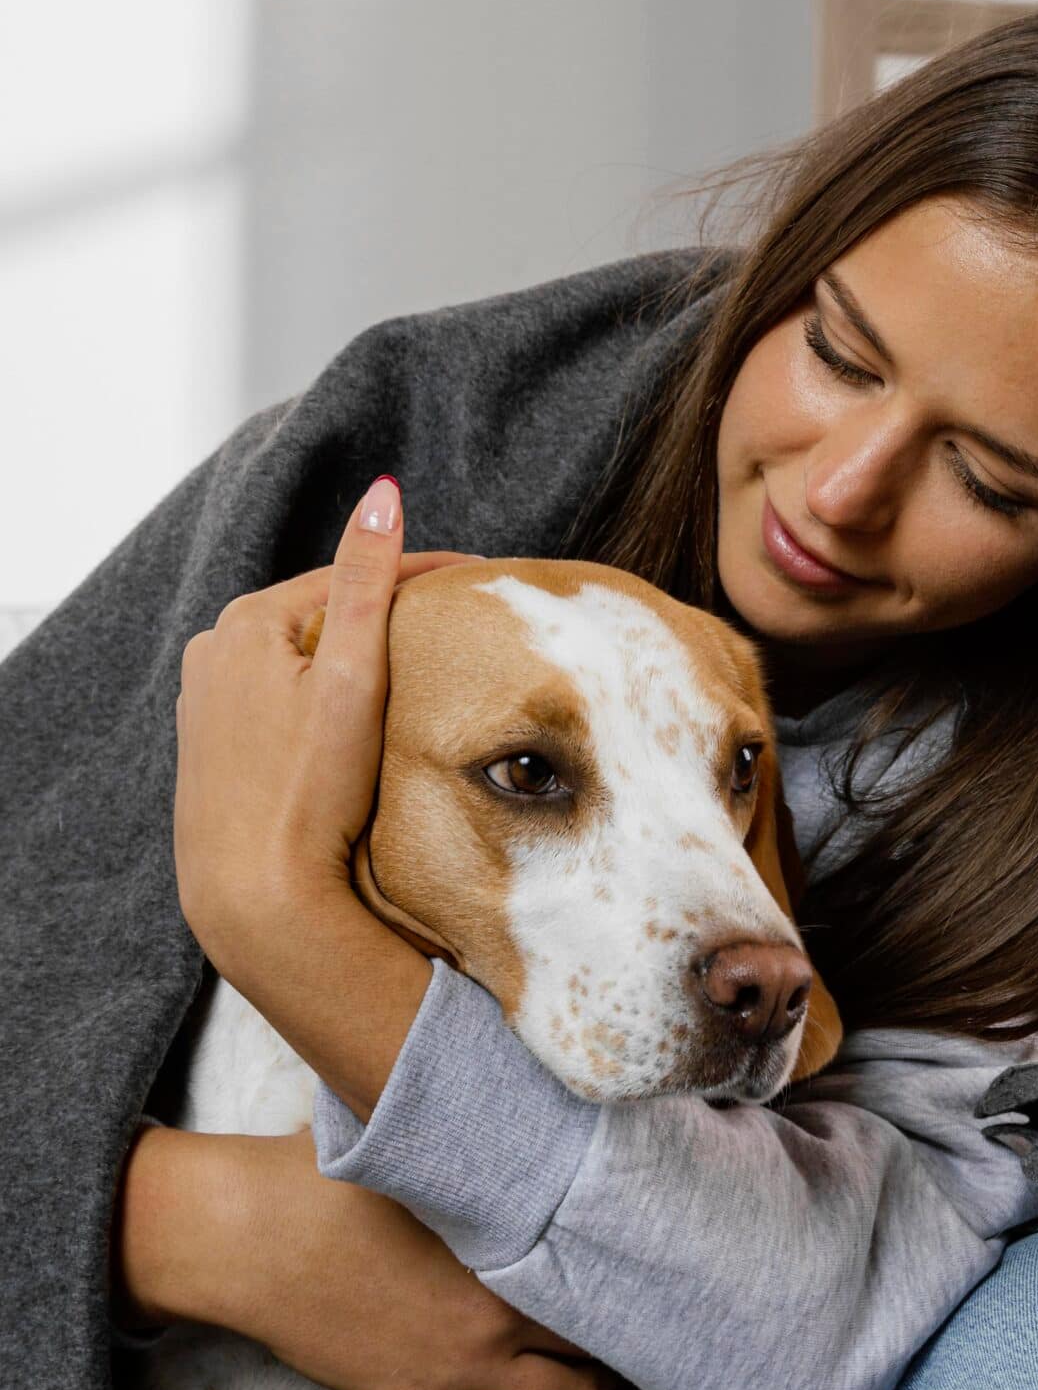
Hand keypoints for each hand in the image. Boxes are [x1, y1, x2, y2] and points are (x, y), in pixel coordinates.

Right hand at [119, 1126, 611, 1389]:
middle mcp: (499, 1312)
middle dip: (619, 1339)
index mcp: (507, 1239)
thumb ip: (480, 1140)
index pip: (601, 1268)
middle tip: (622, 1328)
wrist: (255, 1238)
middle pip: (600, 1342)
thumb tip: (515, 1091)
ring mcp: (461, 1368)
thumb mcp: (421, 1146)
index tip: (644, 1268)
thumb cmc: (330, 1177)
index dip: (630, 1272)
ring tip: (587, 1379)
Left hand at [174, 473, 475, 961]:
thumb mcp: (354, 676)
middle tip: (458, 619)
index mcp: (246, 621)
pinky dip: (322, 697)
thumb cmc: (308, 791)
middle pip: (325, 615)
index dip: (422, 574)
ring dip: (354, 656)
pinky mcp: (211, 748)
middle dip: (388, 613)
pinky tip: (358, 718)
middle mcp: (214, 652)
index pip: (353, 576)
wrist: (256, 898)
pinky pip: (281, 700)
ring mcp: (206, 703)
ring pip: (302, 659)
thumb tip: (384, 492)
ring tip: (418, 664)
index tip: (480, 577)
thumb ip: (369, 580)